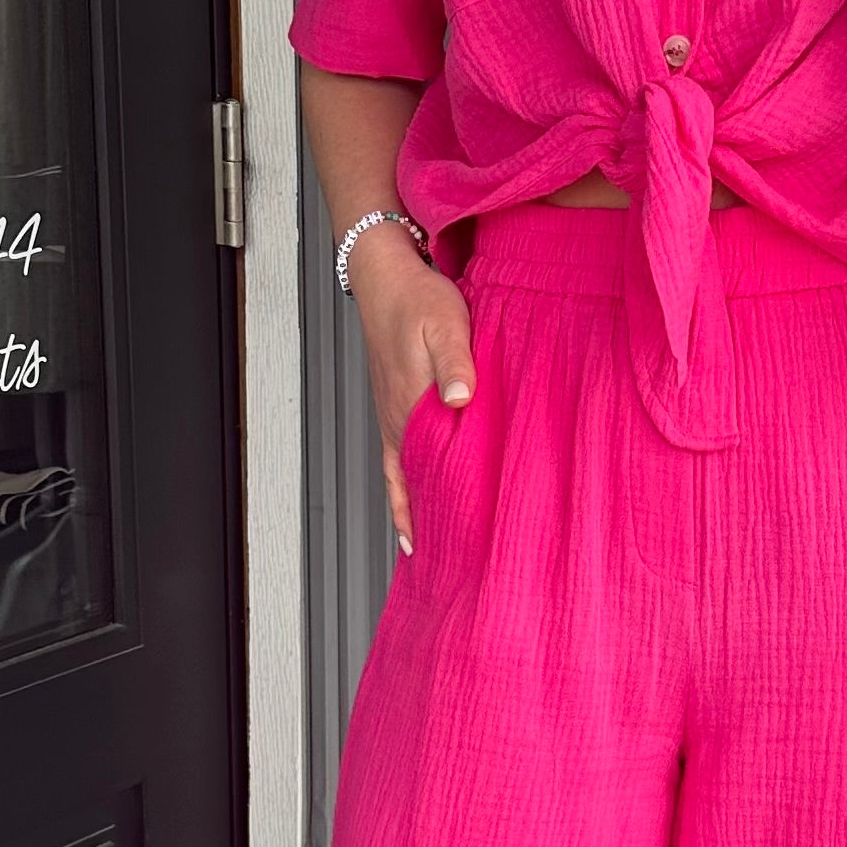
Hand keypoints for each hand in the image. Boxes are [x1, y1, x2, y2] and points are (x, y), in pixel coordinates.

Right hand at [349, 228, 473, 554]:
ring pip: (404, 481)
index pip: (427, 475)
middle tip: (451, 570)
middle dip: (430, 529)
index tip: (457, 549)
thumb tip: (462, 400)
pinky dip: (405, 494)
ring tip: (433, 556)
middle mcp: (397, 422)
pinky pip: (398, 465)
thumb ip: (457, 362)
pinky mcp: (396, 409)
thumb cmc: (417, 298)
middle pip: (413, 489)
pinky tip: (418, 510)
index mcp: (411, 408)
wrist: (384, 276)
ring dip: (418, 515)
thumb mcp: (447, 323)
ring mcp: (394, 418)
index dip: (441, 513)